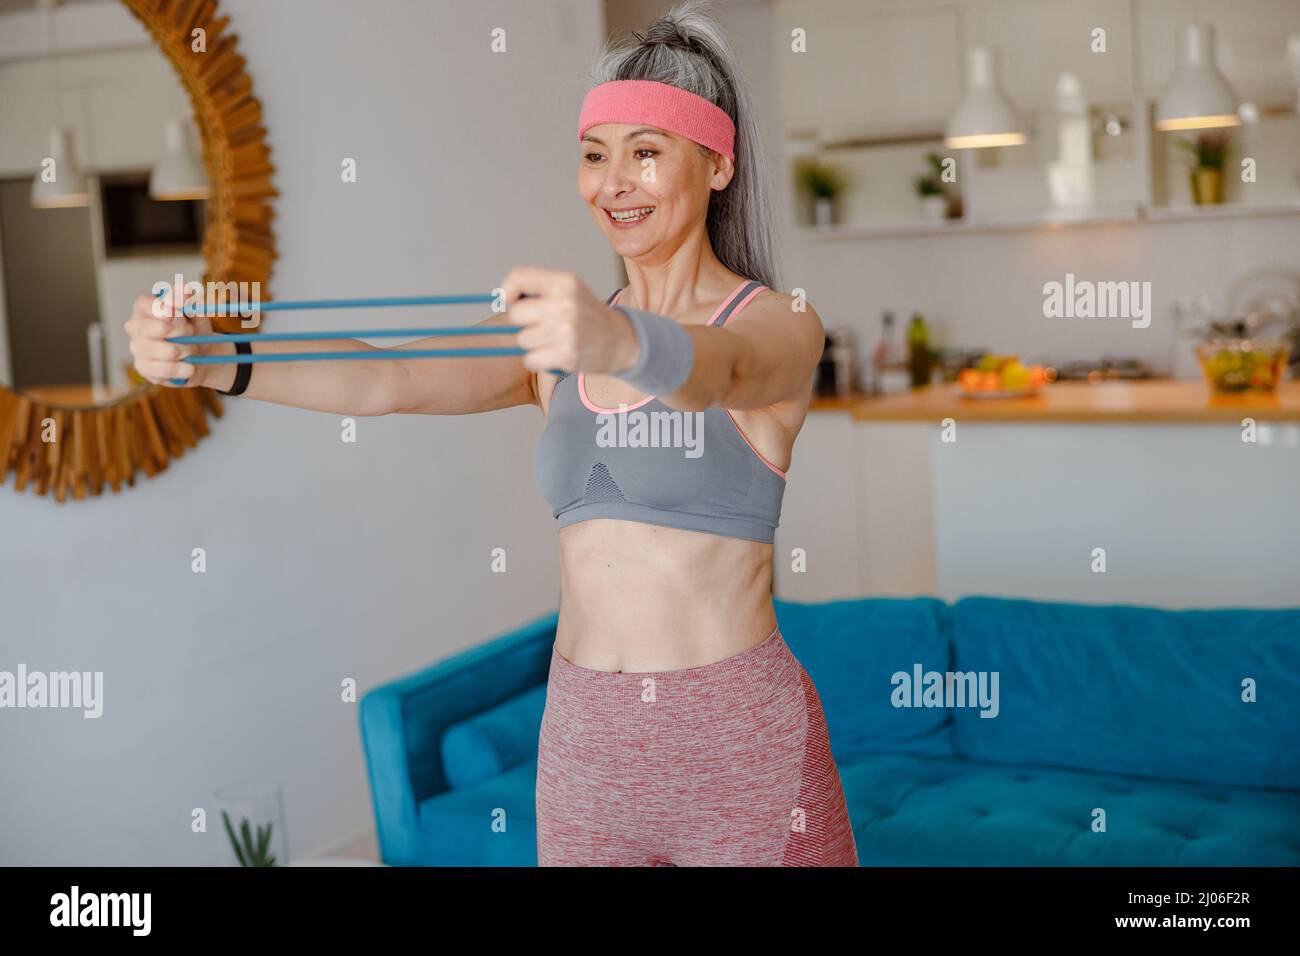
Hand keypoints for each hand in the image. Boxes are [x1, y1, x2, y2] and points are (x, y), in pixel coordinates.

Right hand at [124, 287, 215, 387]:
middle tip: (191, 333)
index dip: (165, 310)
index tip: (182, 316)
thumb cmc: (194, 329)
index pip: (146, 304)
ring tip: (192, 350)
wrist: (201, 355)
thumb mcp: (196, 312)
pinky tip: (190, 367)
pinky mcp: (143, 368)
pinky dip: (183, 369)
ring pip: (166, 351)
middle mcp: (135, 326)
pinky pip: (165, 370)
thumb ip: (189, 301)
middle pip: (156, 328)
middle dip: (182, 332)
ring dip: (187, 351)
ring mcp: (136, 348)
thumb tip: (186, 290)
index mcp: (144, 307)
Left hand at [498, 267, 637, 375]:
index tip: (511, 300)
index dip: (508, 291)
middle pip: (516, 315)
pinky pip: (530, 360)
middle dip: (525, 322)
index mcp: (564, 282)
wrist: (620, 340)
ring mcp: (566, 331)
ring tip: (555, 339)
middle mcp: (565, 304)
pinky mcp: (566, 355)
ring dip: (533, 343)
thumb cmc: (587, 314)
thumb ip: (537, 287)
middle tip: (544, 324)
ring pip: (522, 339)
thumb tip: (502, 298)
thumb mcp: (568, 288)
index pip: (518, 277)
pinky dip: (538, 360)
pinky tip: (555, 353)